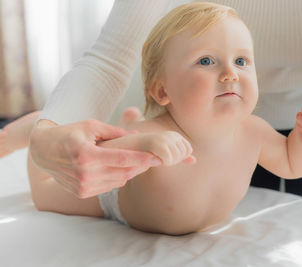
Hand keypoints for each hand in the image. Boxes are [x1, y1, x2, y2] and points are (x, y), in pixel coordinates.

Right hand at [29, 119, 161, 197]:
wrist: (43, 151)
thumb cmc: (69, 134)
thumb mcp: (91, 126)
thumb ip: (114, 132)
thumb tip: (136, 136)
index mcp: (86, 155)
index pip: (121, 159)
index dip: (141, 159)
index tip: (156, 157)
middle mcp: (83, 174)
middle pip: (123, 173)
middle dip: (140, 166)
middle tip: (152, 159)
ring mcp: (82, 186)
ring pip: (118, 182)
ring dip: (130, 173)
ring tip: (138, 163)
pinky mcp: (81, 193)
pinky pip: (108, 187)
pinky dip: (118, 179)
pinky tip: (120, 170)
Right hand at [136, 131, 195, 165]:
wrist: (131, 147)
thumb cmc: (148, 151)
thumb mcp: (167, 152)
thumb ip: (180, 156)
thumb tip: (194, 161)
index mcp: (175, 135)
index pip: (188, 150)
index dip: (179, 157)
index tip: (166, 156)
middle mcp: (172, 135)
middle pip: (183, 154)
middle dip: (173, 160)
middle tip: (160, 157)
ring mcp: (165, 139)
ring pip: (176, 158)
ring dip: (166, 162)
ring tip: (157, 156)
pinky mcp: (159, 145)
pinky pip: (169, 160)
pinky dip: (163, 162)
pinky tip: (155, 158)